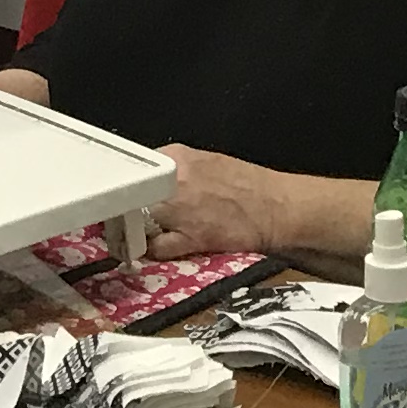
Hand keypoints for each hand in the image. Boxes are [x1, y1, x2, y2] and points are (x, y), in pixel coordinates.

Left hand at [146, 143, 305, 264]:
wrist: (276, 207)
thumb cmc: (247, 183)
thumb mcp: (206, 161)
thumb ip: (176, 168)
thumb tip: (153, 180)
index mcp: (176, 157)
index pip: (136, 169)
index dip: (132, 185)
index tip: (131, 195)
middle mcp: (173, 181)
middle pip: (131, 196)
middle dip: (130, 207)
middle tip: (132, 217)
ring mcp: (179, 211)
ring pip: (138, 222)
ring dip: (137, 230)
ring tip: (142, 234)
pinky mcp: (190, 238)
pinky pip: (156, 248)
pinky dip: (152, 251)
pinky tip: (158, 249)